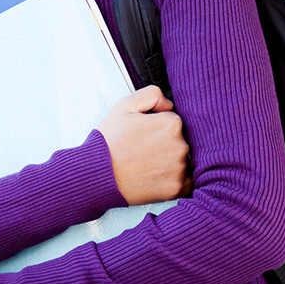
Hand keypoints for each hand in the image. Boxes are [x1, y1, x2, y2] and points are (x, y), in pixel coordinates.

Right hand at [98, 85, 191, 204]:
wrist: (97, 175)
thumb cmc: (110, 141)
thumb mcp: (125, 104)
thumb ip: (152, 94)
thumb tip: (169, 105)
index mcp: (171, 124)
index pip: (174, 121)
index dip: (158, 126)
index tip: (144, 134)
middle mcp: (180, 146)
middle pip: (181, 140)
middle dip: (165, 143)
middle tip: (144, 150)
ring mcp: (178, 169)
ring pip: (183, 160)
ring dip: (171, 161)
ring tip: (147, 164)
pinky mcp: (175, 189)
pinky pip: (186, 181)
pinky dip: (175, 180)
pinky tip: (156, 177)